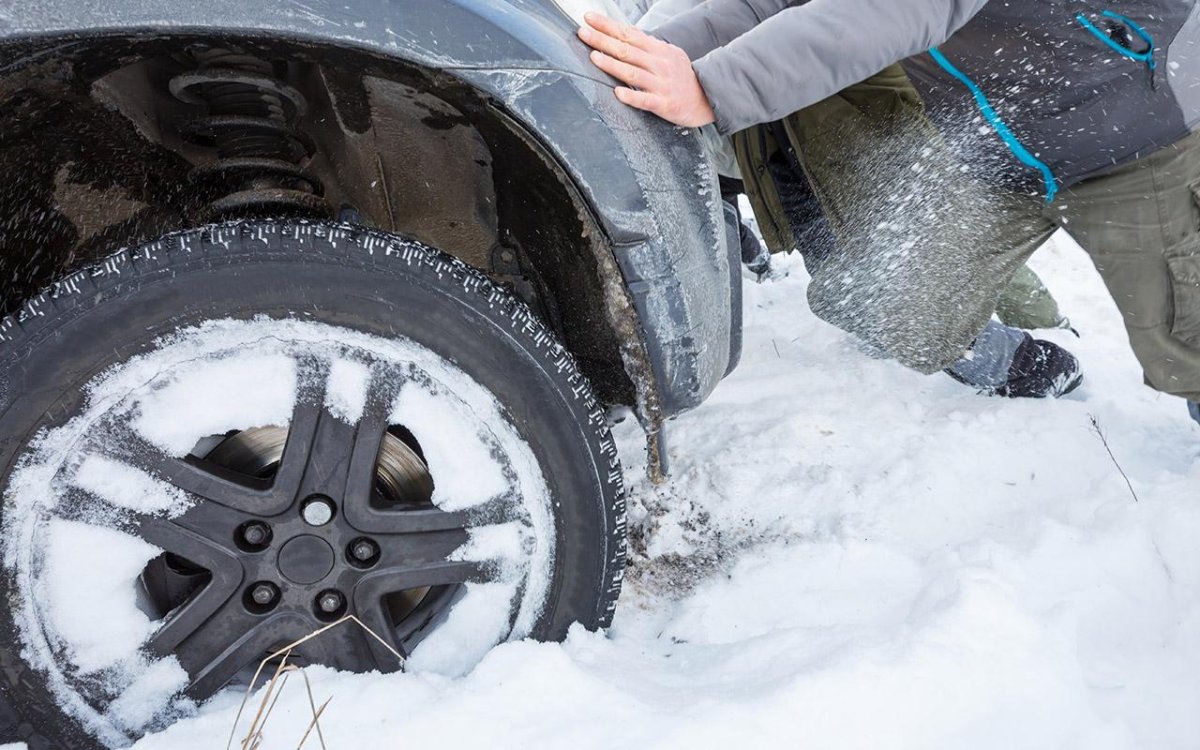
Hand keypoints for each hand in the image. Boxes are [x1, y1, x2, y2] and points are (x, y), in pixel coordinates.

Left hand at [577, 12, 715, 127]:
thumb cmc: (680, 77)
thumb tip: (623, 33)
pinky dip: (632, 96)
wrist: (706, 99)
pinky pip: (646, 100)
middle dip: (603, 40)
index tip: (589, 18)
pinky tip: (618, 93)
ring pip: (633, 73)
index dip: (608, 25)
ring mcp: (662, 84)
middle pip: (627, 50)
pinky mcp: (664, 104)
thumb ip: (645, 46)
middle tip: (583, 32)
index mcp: (658, 50)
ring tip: (594, 57)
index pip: (629, 34)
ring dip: (612, 64)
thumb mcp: (667, 54)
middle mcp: (659, 64)